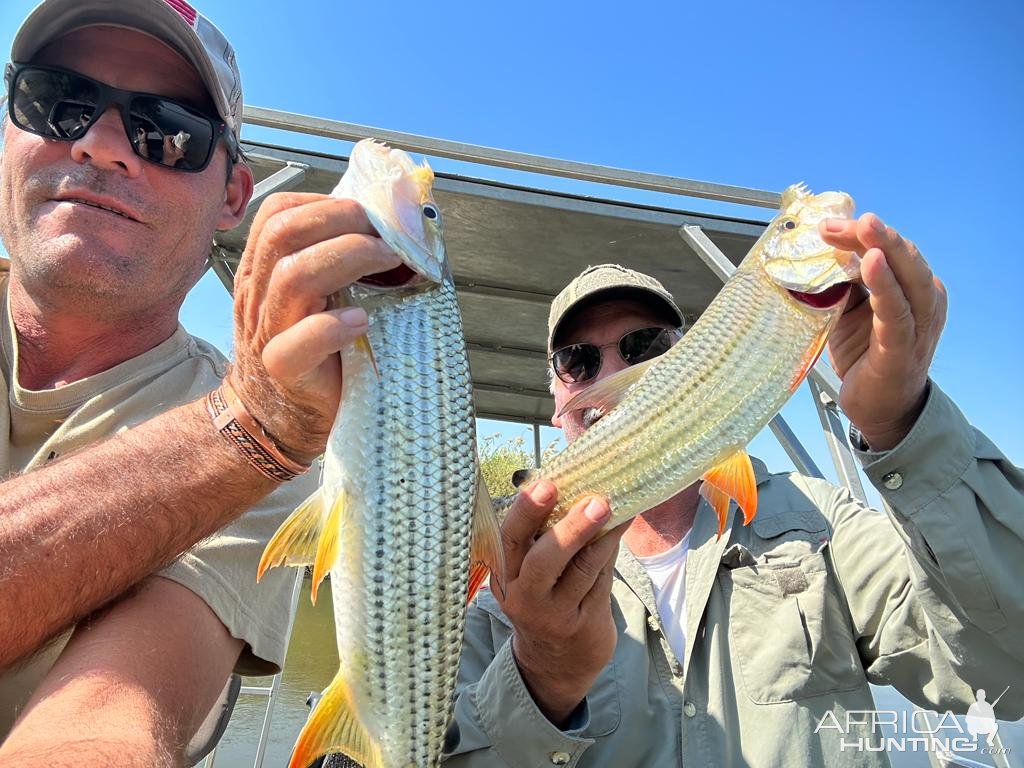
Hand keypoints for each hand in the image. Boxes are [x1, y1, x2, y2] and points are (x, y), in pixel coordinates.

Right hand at [230, 193, 400, 463]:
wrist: (276, 418)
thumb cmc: (310, 352)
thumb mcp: (315, 298)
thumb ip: (336, 264)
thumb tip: (395, 230)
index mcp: (264, 268)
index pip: (278, 213)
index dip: (325, 203)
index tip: (368, 213)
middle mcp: (260, 292)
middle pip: (283, 232)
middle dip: (342, 220)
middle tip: (386, 234)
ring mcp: (268, 330)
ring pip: (292, 277)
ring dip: (348, 257)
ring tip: (388, 261)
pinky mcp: (284, 369)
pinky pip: (297, 343)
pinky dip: (333, 326)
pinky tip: (362, 319)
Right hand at [495, 481, 626, 726]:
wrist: (553, 664)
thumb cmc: (543, 601)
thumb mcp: (528, 574)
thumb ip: (542, 536)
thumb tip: (572, 484)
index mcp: (504, 573)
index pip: (509, 538)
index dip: (526, 510)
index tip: (544, 483)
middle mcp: (523, 595)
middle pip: (542, 560)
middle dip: (568, 528)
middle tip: (594, 501)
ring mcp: (553, 614)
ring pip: (579, 569)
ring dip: (600, 535)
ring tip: (614, 507)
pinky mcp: (582, 624)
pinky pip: (599, 581)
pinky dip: (610, 551)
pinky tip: (620, 528)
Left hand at [820, 213, 947, 450]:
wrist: (878, 406)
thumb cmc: (865, 353)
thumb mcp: (848, 310)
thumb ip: (843, 281)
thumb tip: (816, 249)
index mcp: (911, 287)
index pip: (888, 250)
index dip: (860, 234)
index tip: (827, 224)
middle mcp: (923, 300)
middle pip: (902, 256)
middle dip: (872, 234)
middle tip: (845, 220)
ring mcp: (917, 324)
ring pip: (906, 278)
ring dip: (884, 248)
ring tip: (864, 228)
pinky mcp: (902, 348)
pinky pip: (896, 313)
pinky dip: (884, 287)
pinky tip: (872, 265)